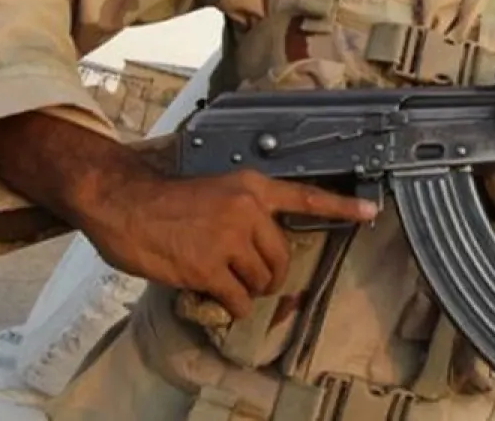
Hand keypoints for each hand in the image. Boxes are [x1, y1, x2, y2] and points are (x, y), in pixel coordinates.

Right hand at [81, 168, 377, 317]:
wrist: (123, 202)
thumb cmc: (162, 200)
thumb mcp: (213, 191)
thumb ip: (241, 213)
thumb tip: (256, 247)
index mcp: (252, 188)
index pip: (306, 198)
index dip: (342, 207)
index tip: (371, 212)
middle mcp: (247, 211)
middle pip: (281, 258)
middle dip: (269, 275)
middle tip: (247, 279)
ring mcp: (229, 239)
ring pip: (261, 281)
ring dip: (246, 290)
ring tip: (222, 282)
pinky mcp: (209, 267)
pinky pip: (237, 299)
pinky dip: (230, 306)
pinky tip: (214, 297)